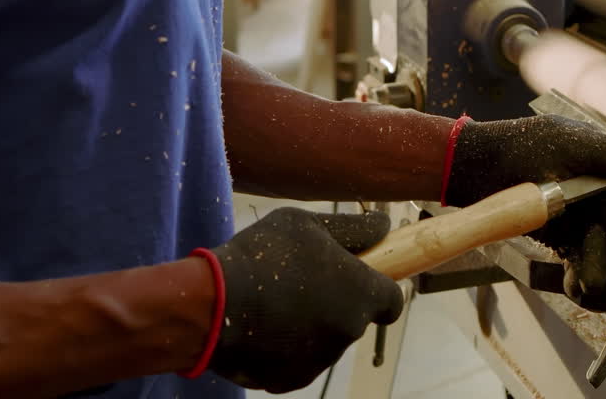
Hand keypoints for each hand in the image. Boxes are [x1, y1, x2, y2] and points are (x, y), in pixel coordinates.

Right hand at [207, 208, 403, 391]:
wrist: (213, 305)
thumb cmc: (263, 255)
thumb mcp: (307, 223)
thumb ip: (352, 228)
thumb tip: (384, 225)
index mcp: (361, 293)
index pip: (392, 300)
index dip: (378, 288)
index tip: (358, 277)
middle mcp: (348, 332)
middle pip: (353, 318)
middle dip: (335, 302)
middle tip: (301, 280)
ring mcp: (321, 361)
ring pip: (325, 340)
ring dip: (309, 324)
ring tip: (273, 301)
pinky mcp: (291, 381)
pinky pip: (297, 360)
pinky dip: (285, 347)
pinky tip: (261, 325)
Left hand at [447, 116, 605, 310]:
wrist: (476, 168)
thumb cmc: (521, 146)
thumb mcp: (568, 142)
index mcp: (603, 169)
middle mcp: (595, 196)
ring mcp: (577, 220)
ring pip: (601, 251)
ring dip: (601, 269)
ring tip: (593, 284)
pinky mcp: (558, 240)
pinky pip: (577, 263)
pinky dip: (580, 278)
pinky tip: (579, 289)